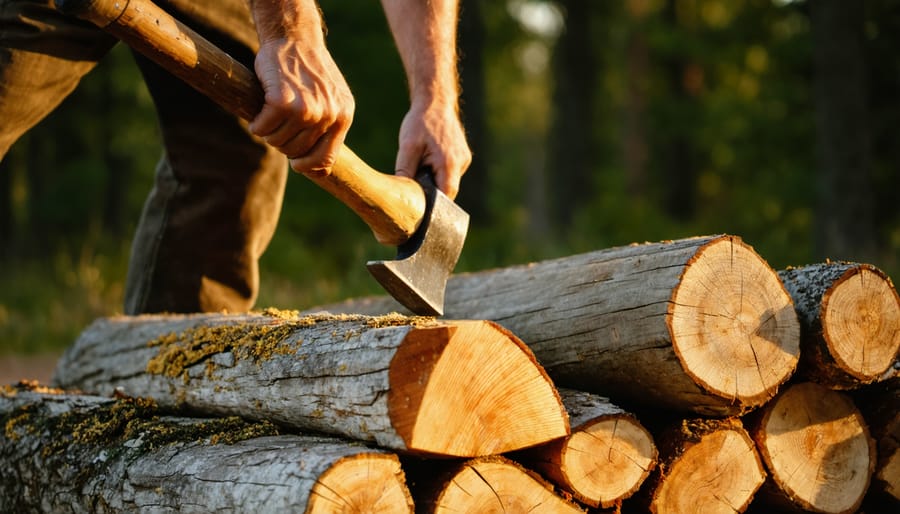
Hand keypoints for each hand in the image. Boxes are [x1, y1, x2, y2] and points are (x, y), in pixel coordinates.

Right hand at [249, 37, 353, 174]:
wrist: (295, 39)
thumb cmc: (310, 71)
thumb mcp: (333, 98)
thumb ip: (331, 127)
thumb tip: (321, 169)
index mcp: (343, 116)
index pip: (326, 159)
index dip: (308, 166)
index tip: (296, 163)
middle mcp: (327, 115)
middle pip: (297, 152)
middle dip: (283, 144)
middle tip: (278, 127)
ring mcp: (305, 109)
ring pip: (278, 141)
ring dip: (268, 133)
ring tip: (270, 117)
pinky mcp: (282, 102)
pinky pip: (263, 128)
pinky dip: (257, 124)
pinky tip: (259, 114)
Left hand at [395, 99, 471, 199]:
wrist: (435, 102)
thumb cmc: (420, 123)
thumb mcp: (407, 147)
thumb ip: (404, 172)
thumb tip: (401, 194)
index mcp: (449, 163)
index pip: (446, 196)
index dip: (434, 206)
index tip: (421, 210)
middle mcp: (461, 163)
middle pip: (448, 191)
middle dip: (433, 193)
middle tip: (416, 188)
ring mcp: (464, 159)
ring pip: (449, 181)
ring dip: (436, 180)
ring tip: (422, 166)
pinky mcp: (464, 156)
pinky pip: (451, 172)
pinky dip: (440, 171)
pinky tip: (430, 159)